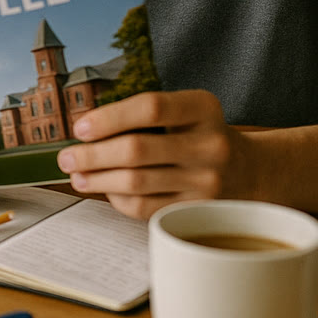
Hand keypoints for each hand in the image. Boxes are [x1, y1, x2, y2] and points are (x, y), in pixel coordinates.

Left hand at [54, 90, 253, 218]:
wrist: (251, 171)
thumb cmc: (200, 135)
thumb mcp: (186, 112)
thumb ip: (145, 116)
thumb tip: (85, 131)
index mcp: (204, 108)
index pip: (150, 108)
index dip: (109, 117)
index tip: (80, 127)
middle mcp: (210, 145)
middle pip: (137, 150)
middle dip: (91, 155)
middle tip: (65, 157)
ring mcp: (206, 182)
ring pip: (136, 183)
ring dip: (97, 179)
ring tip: (76, 175)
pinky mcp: (197, 210)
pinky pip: (144, 207)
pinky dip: (118, 199)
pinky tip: (106, 190)